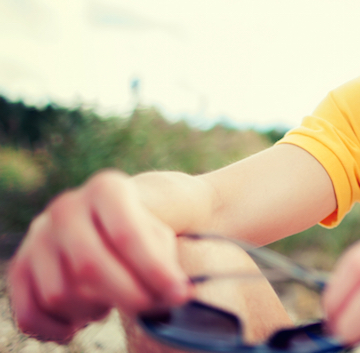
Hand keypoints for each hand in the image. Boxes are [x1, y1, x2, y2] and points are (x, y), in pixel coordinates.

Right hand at [7, 170, 191, 342]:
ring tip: (114, 301)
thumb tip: (171, 293)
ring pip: (60, 294)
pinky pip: (30, 313)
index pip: (126, 234)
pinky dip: (57, 328)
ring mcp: (38, 237)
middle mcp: (66, 208)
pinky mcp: (20, 267)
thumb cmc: (149, 227)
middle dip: (127, 295)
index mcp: (107, 189)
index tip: (180, 295)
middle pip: (89, 266)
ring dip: (94, 309)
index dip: (154, 270)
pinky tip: (82, 324)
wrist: (113, 222)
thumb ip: (166, 260)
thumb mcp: (165, 231)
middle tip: (153, 308)